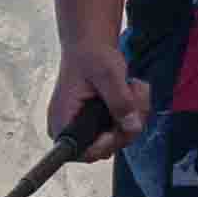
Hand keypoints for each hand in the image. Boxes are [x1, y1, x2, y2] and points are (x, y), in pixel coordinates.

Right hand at [47, 32, 148, 151]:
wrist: (90, 44)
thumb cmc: (92, 55)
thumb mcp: (108, 74)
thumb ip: (120, 101)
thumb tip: (132, 127)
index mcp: (62, 122)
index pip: (85, 153)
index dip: (109, 143)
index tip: (122, 122)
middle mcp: (70, 131)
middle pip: (108, 147)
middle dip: (129, 121)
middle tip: (134, 91)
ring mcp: (85, 129)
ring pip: (120, 137)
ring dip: (135, 112)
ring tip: (133, 86)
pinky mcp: (97, 124)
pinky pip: (122, 128)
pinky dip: (133, 111)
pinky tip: (131, 90)